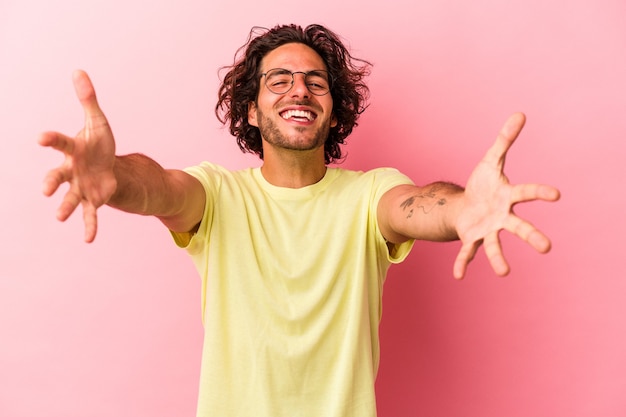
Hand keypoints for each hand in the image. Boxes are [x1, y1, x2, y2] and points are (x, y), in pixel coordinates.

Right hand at [39, 70, 116, 242]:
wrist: (107, 164)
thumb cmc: (98, 143)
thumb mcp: (98, 121)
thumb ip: (88, 99)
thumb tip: (79, 70)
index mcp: (72, 149)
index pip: (59, 142)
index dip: (50, 139)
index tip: (40, 138)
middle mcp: (71, 170)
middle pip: (58, 176)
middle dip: (51, 181)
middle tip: (46, 189)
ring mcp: (80, 187)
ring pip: (70, 198)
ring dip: (64, 207)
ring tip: (59, 217)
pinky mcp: (93, 200)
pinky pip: (90, 215)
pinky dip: (90, 227)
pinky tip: (89, 240)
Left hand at [453, 112, 559, 278]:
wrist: (466, 204)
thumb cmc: (483, 184)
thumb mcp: (491, 159)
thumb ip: (504, 140)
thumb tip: (520, 113)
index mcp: (508, 196)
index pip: (526, 193)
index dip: (540, 192)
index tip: (556, 194)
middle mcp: (502, 216)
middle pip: (519, 226)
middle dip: (531, 236)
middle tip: (546, 248)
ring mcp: (488, 229)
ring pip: (495, 246)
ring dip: (498, 258)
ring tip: (504, 273)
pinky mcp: (472, 238)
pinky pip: (467, 252)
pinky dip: (463, 263)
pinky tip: (458, 276)